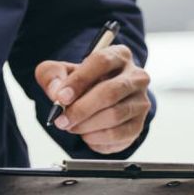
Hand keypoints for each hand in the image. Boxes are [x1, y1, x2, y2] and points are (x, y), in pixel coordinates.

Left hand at [36, 45, 151, 154]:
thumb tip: (56, 93)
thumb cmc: (82, 84)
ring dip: (87, 125)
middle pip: (110, 92)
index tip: (61, 97)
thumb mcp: (61, 72)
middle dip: (82, 109)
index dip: (79, 80)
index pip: (101, 62)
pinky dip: (96, 138)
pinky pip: (117, 135)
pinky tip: (85, 134)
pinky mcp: (139, 125)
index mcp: (119, 56)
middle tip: (62, 120)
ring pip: (114, 115)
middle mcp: (136, 77)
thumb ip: (52, 76)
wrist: (98, 103)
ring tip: (71, 126)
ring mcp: (141, 102)